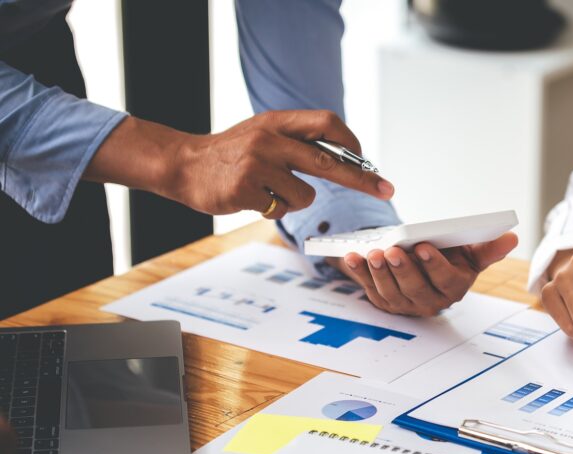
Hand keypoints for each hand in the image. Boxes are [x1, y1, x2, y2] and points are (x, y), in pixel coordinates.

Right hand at [85, 110, 393, 219]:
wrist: (182, 165)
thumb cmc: (230, 153)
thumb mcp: (264, 134)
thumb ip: (298, 141)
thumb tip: (345, 158)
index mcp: (277, 122)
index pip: (326, 123)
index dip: (351, 143)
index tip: (367, 162)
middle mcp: (269, 139)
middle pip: (327, 162)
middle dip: (361, 179)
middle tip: (387, 190)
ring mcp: (256, 164)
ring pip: (304, 195)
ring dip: (294, 202)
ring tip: (268, 192)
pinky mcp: (244, 189)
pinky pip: (279, 210)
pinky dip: (272, 210)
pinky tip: (251, 199)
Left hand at [330, 233, 517, 315]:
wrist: (426, 268)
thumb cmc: (452, 257)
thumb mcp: (471, 253)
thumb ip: (489, 247)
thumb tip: (512, 237)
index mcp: (453, 288)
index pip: (444, 279)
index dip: (434, 265)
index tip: (423, 246)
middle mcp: (429, 301)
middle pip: (414, 288)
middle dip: (403, 269)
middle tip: (393, 250)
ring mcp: (404, 304)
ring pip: (390, 291)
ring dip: (380, 272)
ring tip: (374, 253)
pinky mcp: (383, 301)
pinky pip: (369, 288)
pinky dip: (359, 272)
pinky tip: (352, 257)